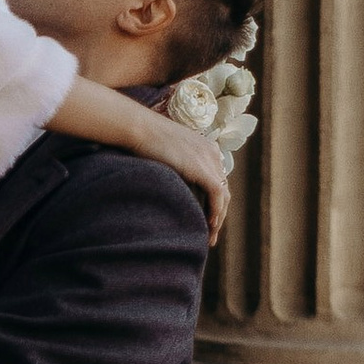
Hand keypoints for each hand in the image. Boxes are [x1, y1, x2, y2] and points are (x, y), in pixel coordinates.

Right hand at [150, 113, 229, 239]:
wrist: (139, 128)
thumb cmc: (145, 138)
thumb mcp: (168, 151)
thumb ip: (178, 163)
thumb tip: (172, 180)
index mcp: (207, 147)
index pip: (217, 179)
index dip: (214, 201)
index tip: (206, 219)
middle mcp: (213, 153)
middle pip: (223, 189)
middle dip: (219, 213)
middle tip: (211, 234)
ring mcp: (210, 160)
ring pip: (223, 196)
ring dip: (218, 218)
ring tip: (210, 236)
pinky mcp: (203, 169)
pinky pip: (218, 196)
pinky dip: (216, 212)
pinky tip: (209, 225)